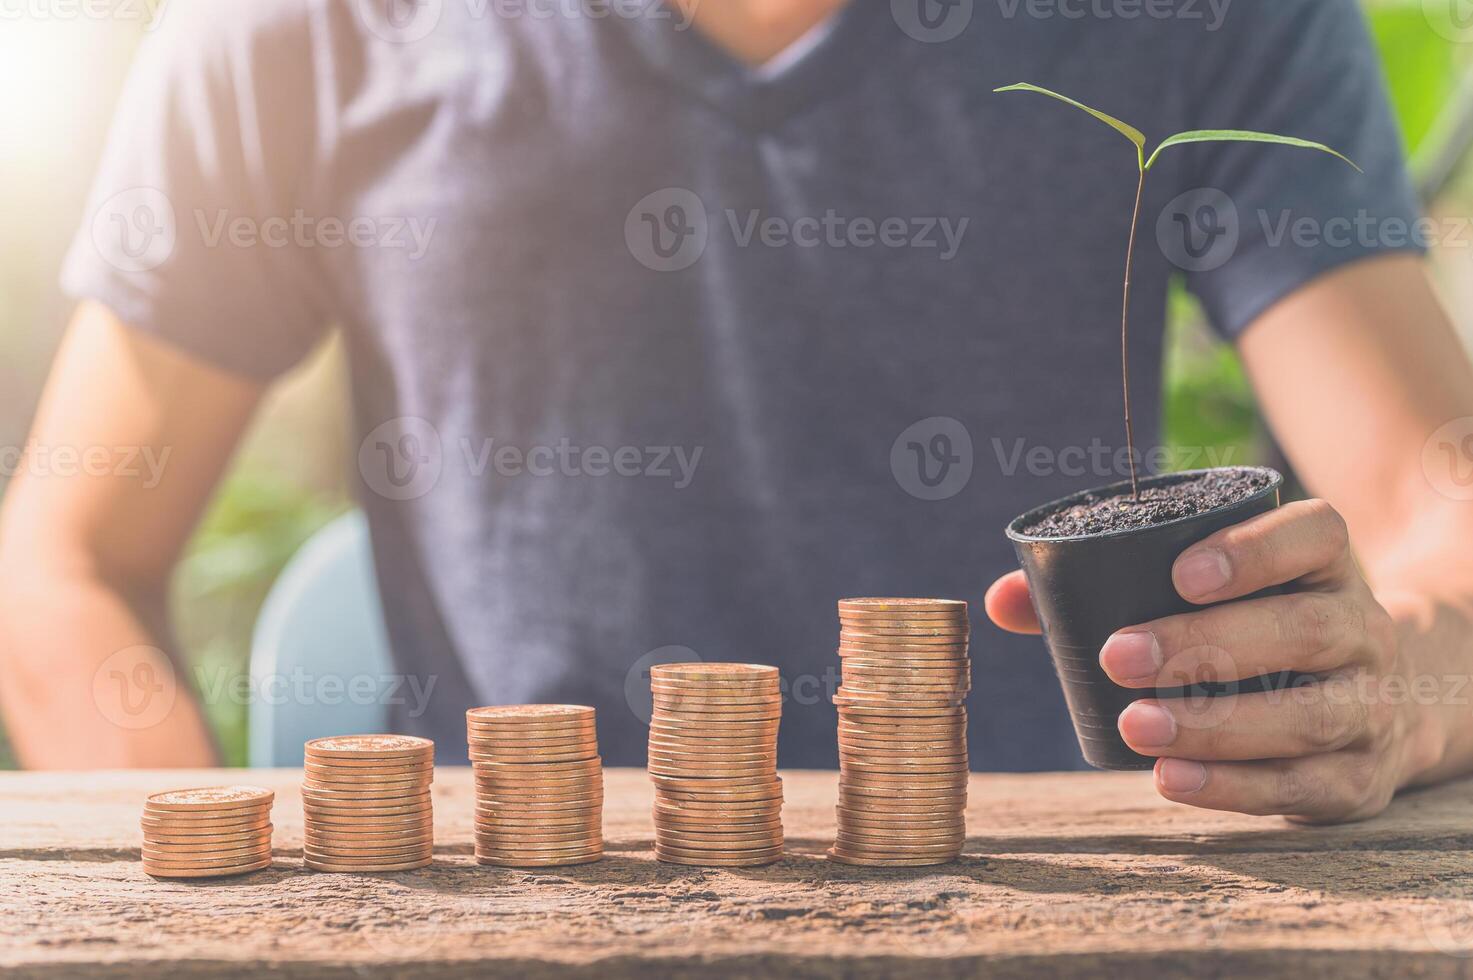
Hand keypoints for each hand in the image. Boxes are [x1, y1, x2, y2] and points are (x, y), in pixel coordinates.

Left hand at [987, 499, 1436, 822]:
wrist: (1380, 701)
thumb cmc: (1256, 628)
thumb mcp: (1212, 592)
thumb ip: (1104, 585)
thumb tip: (1003, 601)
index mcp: (1326, 565)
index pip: (1314, 534)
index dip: (1253, 550)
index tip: (1179, 573)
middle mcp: (1363, 628)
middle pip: (1304, 629)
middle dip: (1207, 644)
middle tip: (1119, 656)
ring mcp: (1371, 705)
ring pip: (1309, 713)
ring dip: (1215, 725)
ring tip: (1136, 725)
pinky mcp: (1361, 777)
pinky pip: (1305, 786)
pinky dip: (1236, 788)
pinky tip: (1170, 780)